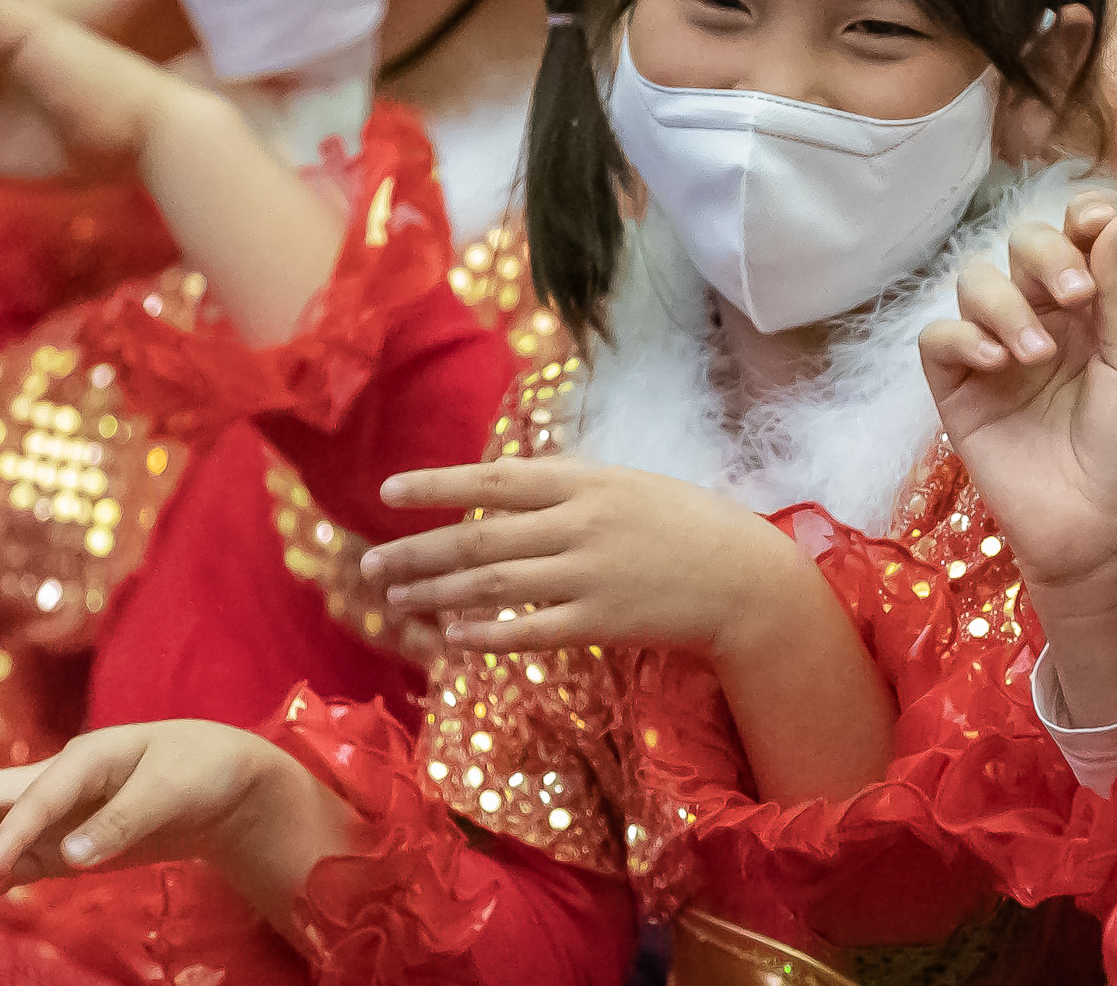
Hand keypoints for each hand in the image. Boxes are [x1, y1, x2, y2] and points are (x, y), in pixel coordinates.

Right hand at [0, 721, 306, 910]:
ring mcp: (61, 813)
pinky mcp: (71, 842)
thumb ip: (122, 822)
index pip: (34, 800)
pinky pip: (18, 862)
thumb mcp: (173, 789)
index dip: (9, 837)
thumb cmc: (203, 769)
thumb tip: (70, 857)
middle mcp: (62, 782)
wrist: (228, 780)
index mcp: (86, 757)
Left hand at [365, 458, 808, 657]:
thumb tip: (509, 485)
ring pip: (492, 584)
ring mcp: (588, 574)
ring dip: (436, 593)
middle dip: (416, 552)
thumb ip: (573, 486)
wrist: (748, 579)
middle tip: (368, 568)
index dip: (437, 485)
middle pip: (478, 538)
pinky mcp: (601, 622)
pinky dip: (486, 634)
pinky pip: (527, 631)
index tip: (387, 493)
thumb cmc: (693, 526)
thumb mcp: (632, 485)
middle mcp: (580, 523)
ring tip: (395, 603)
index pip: (494, 480)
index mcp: (587, 481)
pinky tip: (453, 636)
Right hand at [920, 196, 1116, 602]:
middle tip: (1074, 295)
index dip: (1077, 216)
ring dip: (1005, 303)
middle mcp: (1042, 318)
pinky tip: (996, 364)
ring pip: (976, 283)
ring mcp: (996, 352)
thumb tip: (1113, 218)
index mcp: (1093, 308)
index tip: (1092, 221)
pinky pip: (939, 338)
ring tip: (1036, 354)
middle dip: (1043, 255)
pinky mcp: (958, 391)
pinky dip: (962, 337)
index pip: (1074, 238)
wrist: (1106, 535)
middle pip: (1020, 245)